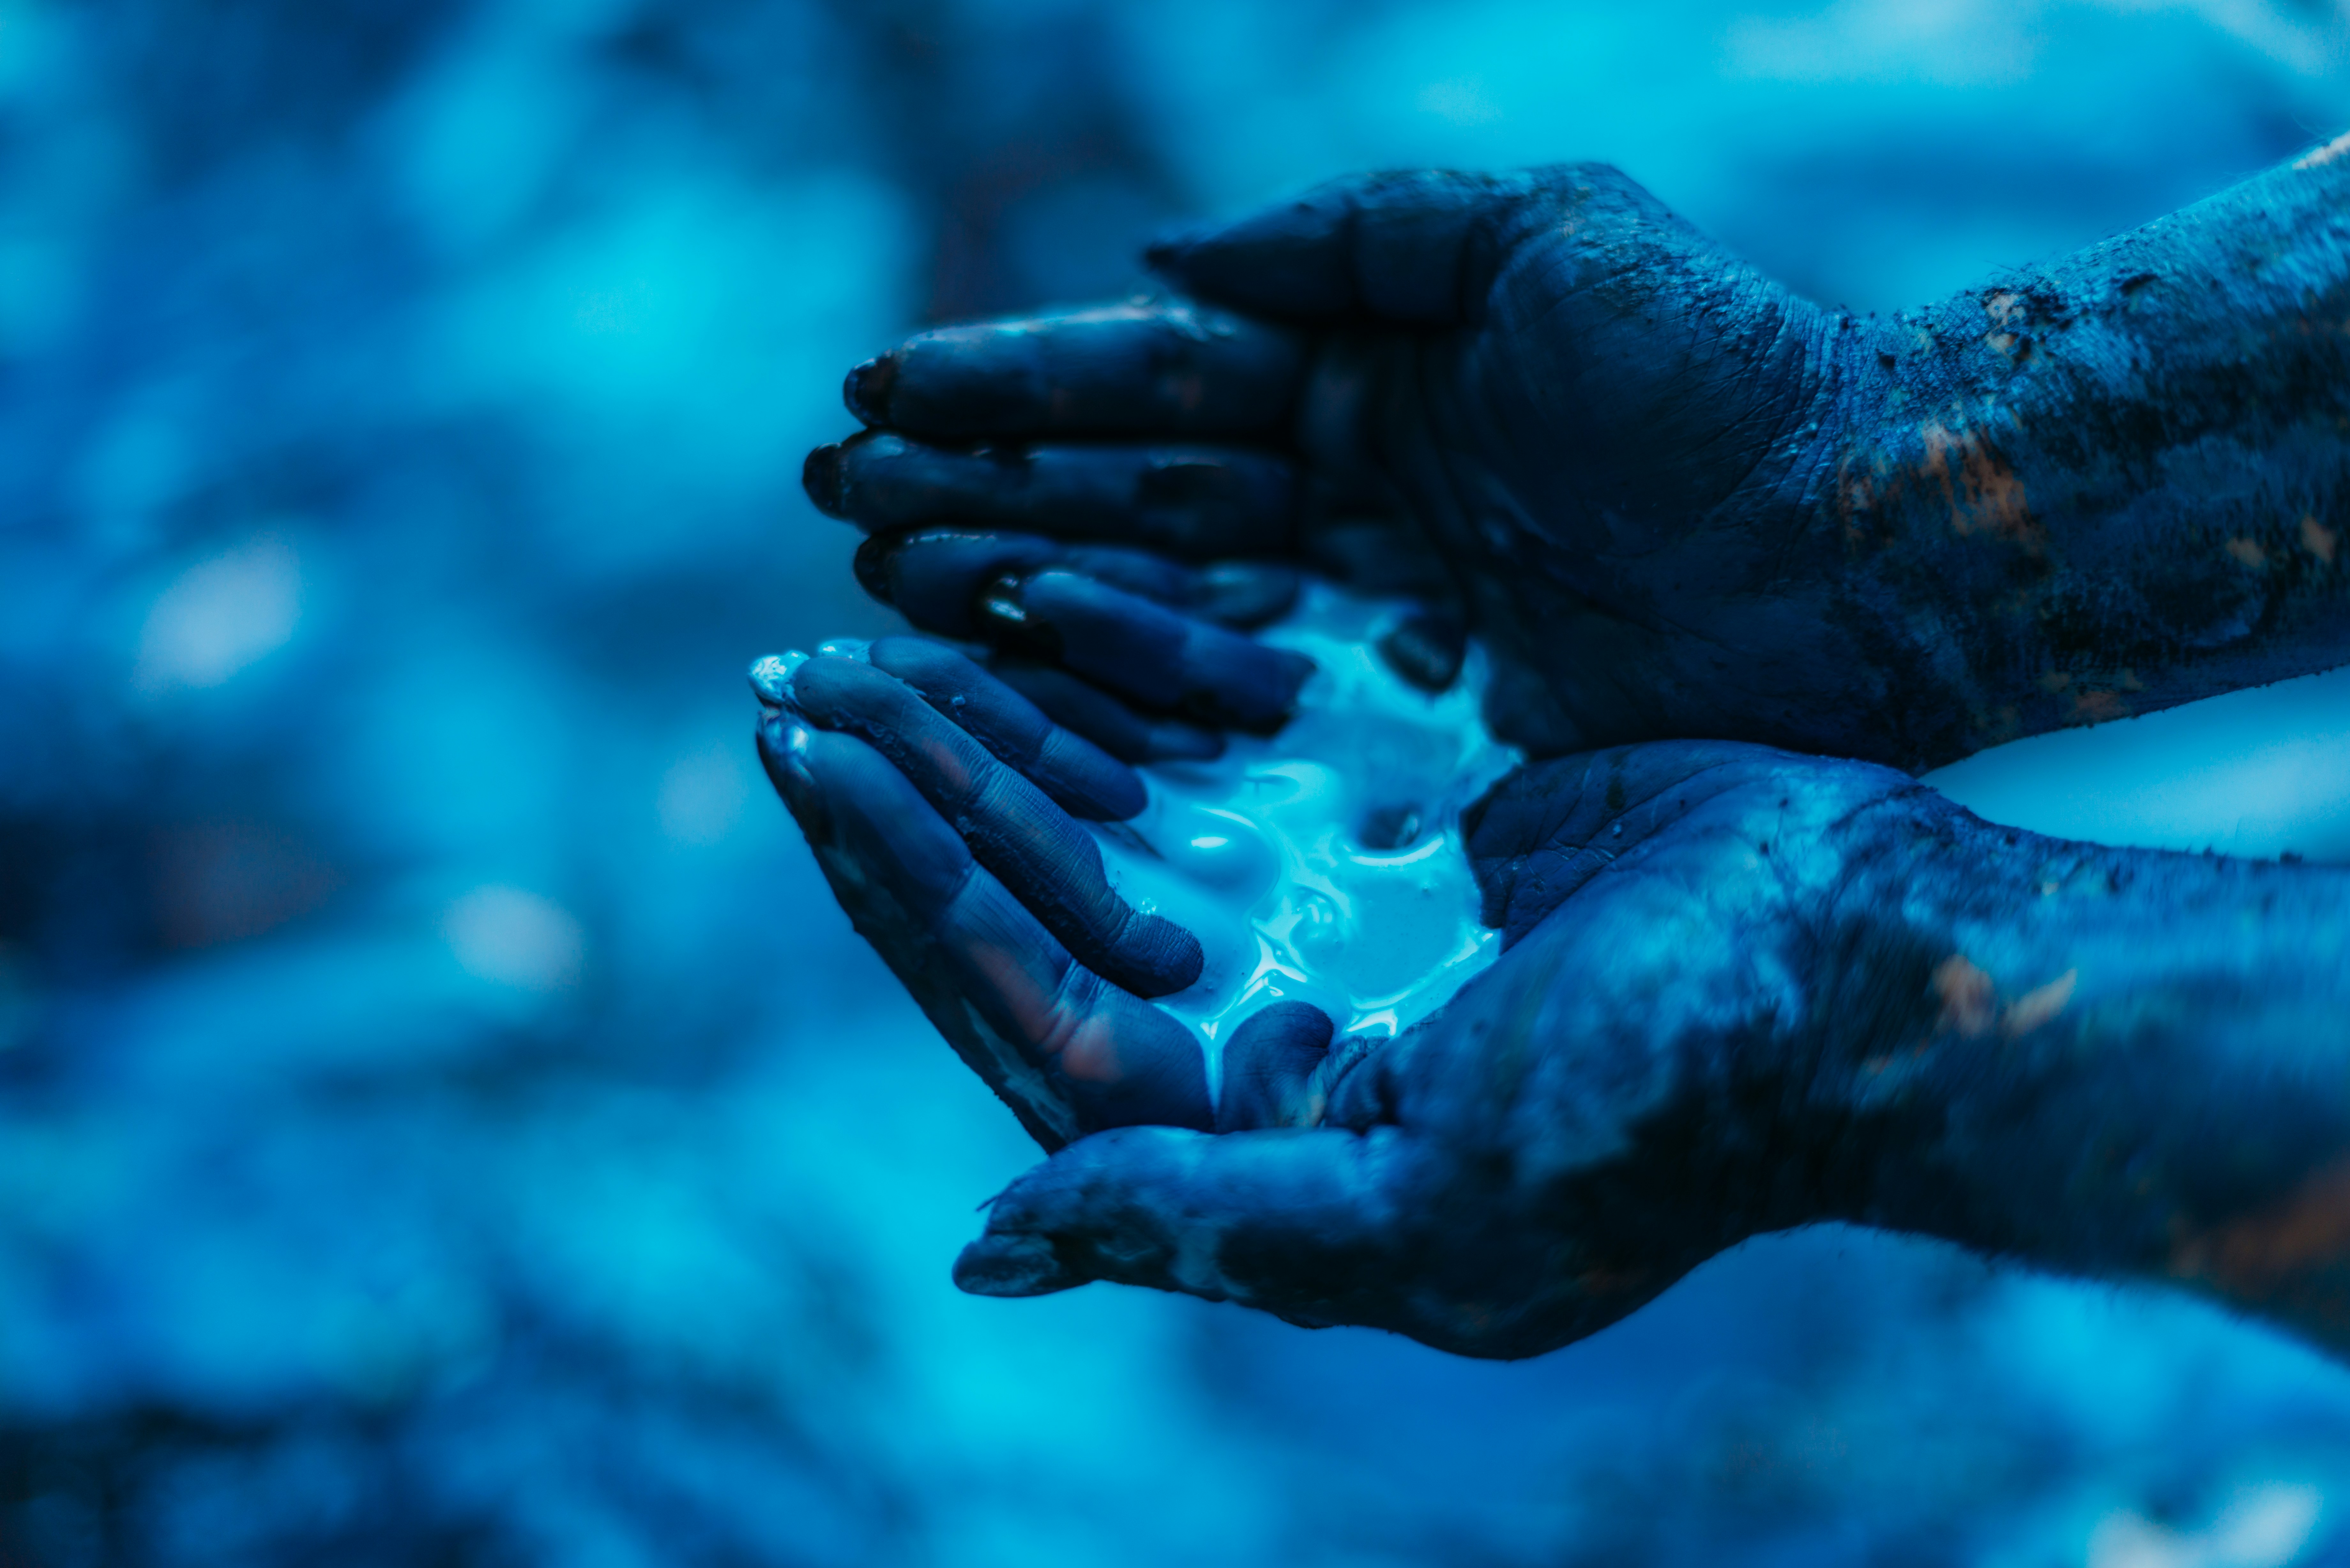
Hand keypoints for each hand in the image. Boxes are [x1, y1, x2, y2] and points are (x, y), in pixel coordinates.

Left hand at [761, 644, 1935, 1356]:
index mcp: (1253, 1134)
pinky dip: (1116, 673)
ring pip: (1102, 814)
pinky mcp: (1373, 813)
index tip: (814, 770)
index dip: (907, 896)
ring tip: (874, 635)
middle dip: (918, 795)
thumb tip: (986, 1242)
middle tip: (798, 681)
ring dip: (992, 729)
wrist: (1858, 965)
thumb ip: (1209, 1221)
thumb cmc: (1669, 1106)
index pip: (1019, 1014)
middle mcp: (1258, 1028)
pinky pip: (1201, 734)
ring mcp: (1316, 915)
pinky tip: (1029, 598)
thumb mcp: (1437, 1209)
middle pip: (1036, 906)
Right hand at [807, 165, 1890, 763]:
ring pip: (1158, 599)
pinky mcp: (1408, 718)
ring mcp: (1371, 613)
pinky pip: (1239, 702)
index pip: (1156, 378)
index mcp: (1371, 375)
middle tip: (838, 502)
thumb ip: (1354, 237)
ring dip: (1017, 586)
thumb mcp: (1545, 238)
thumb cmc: (1727, 375)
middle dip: (981, 491)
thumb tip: (1168, 256)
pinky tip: (1013, 686)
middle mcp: (1353, 494)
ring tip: (882, 584)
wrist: (1867, 545)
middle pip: (1130, 492)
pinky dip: (1127, 694)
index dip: (1017, 384)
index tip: (880, 392)